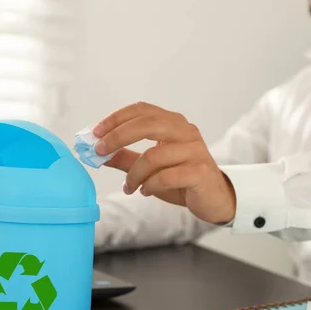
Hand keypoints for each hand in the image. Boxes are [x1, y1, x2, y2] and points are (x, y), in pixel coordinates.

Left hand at [92, 102, 235, 223]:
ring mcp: (195, 151)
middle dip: (118, 136)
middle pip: (147, 124)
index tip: (96, 133)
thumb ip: (125, 158)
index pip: (142, 110)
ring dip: (134, 173)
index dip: (117, 118)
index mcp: (174, 124)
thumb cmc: (182, 179)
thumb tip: (96, 153)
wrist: (215, 199)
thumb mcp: (149, 167)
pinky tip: (145, 191)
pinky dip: (150, 185)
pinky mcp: (200, 172)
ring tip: (128, 186)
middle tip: (100, 151)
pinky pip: (166, 176)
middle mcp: (186, 132)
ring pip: (153, 155)